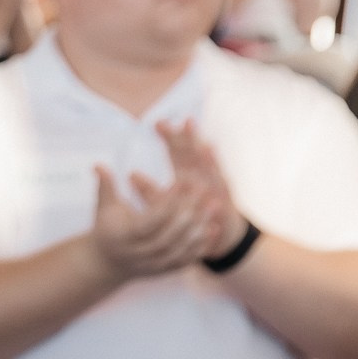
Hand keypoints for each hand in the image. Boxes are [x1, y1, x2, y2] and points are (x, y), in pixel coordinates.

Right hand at [90, 164, 222, 281]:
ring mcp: (150, 265)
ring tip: (213, 206)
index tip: (182, 181)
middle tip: (206, 190)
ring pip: (179, 250)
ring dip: (198, 229)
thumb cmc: (108, 227)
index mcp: (122, 237)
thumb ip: (105, 186)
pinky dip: (200, 246)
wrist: (107, 262)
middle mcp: (136, 254)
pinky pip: (184, 261)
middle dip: (188, 214)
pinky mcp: (162, 271)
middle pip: (167, 236)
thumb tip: (98, 164)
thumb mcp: (104, 207)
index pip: (149, 221)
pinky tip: (212, 229)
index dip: (167, 202)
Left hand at [156, 120, 248, 259]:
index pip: (179, 152)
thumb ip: (150, 190)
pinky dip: (222, 187)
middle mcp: (204, 178)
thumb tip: (130, 175)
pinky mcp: (226, 203)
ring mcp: (217, 189)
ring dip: (210, 159)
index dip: (171, 138)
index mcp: (189, 175)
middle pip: (197, 155)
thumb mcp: (166, 203)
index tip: (158, 123)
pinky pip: (224, 193)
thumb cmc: (188, 217)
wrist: (220, 236)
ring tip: (205, 145)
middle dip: (192, 140)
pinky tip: (220, 183)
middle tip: (186, 122)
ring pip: (213, 171)